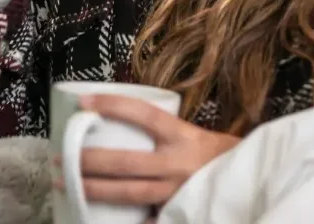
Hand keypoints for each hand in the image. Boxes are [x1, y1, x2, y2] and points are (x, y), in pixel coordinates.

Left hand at [57, 95, 240, 208]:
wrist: (252, 184)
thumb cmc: (223, 156)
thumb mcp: (199, 135)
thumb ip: (167, 133)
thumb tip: (124, 121)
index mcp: (184, 136)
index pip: (143, 115)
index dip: (113, 106)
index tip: (84, 101)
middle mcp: (178, 164)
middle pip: (125, 162)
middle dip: (88, 161)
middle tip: (61, 157)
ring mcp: (176, 194)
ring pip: (128, 194)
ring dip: (93, 190)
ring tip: (67, 185)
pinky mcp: (178, 215)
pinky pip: (145, 221)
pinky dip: (120, 222)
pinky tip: (93, 219)